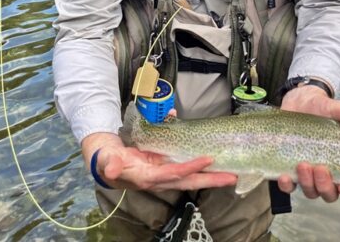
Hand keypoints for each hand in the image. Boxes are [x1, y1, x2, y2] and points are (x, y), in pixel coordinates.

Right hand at [82, 132, 236, 191]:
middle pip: (189, 181)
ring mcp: (165, 173)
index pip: (173, 173)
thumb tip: (113, 169)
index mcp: (147, 177)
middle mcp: (160, 179)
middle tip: (232, 177)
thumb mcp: (107, 161)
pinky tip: (213, 159)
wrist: (109, 165)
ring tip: (230, 173)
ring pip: (191, 177)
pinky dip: (200, 164)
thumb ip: (111, 164)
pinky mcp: (166, 166)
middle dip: (211, 180)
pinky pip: (186, 165)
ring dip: (210, 176)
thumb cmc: (109, 162)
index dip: (189, 168)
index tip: (206, 159)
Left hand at [277, 85, 339, 202]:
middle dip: (325, 186)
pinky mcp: (290, 170)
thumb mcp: (339, 109)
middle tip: (320, 168)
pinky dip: (287, 186)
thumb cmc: (323, 109)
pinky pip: (289, 186)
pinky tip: (285, 177)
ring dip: (307, 184)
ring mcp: (308, 174)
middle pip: (329, 194)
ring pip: (311, 192)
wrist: (299, 101)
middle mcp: (328, 174)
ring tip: (302, 165)